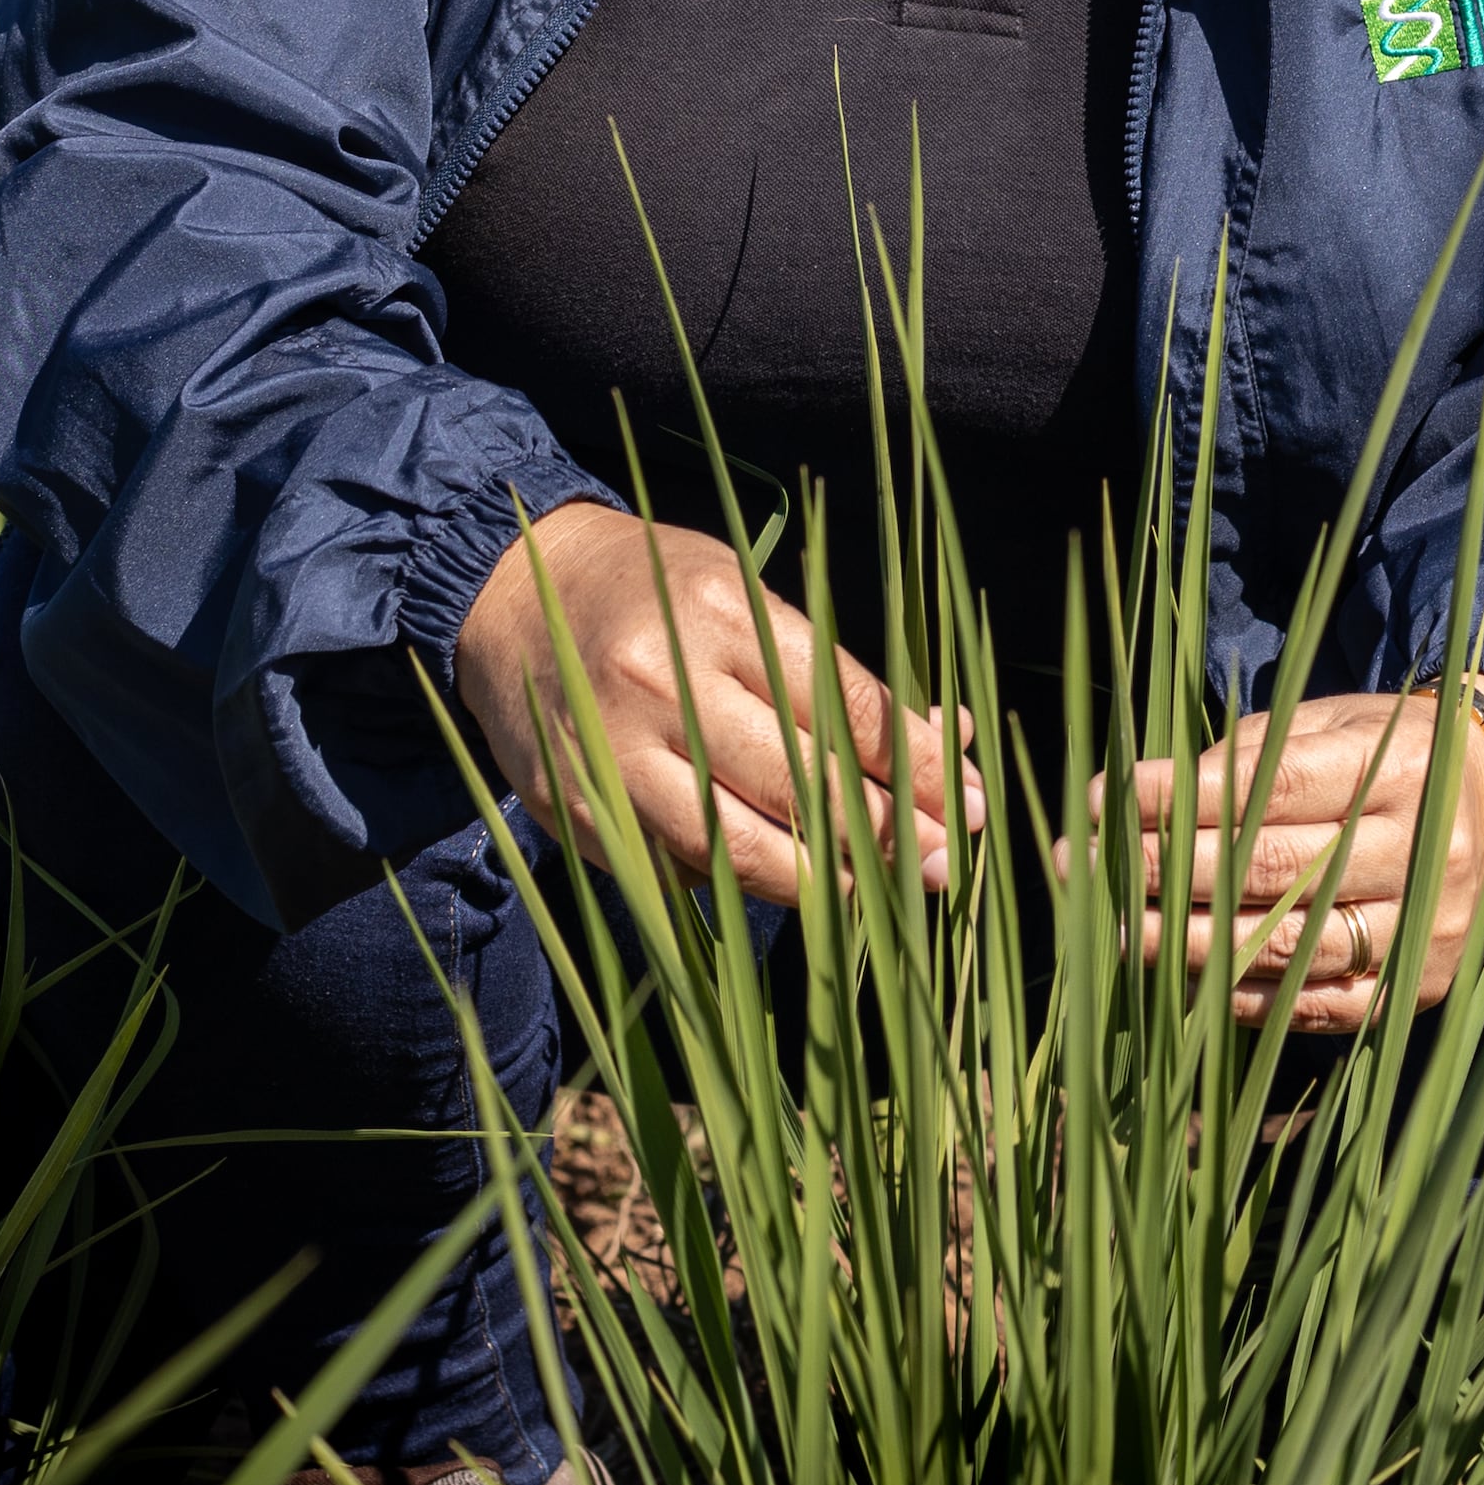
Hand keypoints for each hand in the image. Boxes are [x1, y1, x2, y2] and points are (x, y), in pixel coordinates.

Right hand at [451, 504, 977, 903]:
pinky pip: (676, 867)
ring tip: (877, 892)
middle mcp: (663, 683)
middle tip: (941, 866)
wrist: (515, 597)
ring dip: (821, 880)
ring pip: (737, 847)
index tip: (968, 804)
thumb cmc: (662, 592)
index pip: (841, 709)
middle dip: (884, 834)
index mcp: (720, 612)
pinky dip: (735, 881)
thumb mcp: (750, 598)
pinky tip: (786, 882)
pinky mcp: (576, 812)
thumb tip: (955, 740)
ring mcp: (612, 754)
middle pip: (798, 785)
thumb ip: (839, 676)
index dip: (916, 767)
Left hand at [1103, 679, 1483, 1033]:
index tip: (1104, 799)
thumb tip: (1146, 796)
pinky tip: (1180, 981)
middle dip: (1168, 870)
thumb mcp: (1332, 726)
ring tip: (1116, 932)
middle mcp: (1423, 852)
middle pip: (1276, 871)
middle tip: (1086, 869)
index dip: (1182, 798)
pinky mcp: (1417, 990)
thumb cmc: (1388, 756)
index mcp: (1399, 769)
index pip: (1274, 788)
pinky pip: (1317, 1007)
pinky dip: (1243, 998)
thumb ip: (1250, 756)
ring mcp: (1426, 931)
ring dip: (1189, 945)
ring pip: (1291, 948)